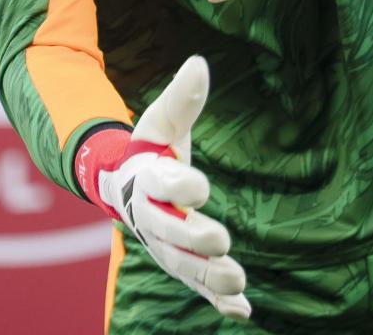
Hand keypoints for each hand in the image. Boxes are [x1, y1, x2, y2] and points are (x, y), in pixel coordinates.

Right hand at [79, 57, 249, 320]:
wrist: (128, 189)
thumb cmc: (151, 152)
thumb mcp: (161, 123)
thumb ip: (181, 100)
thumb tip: (199, 63)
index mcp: (147, 182)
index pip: (161, 186)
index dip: (178, 187)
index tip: (200, 185)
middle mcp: (154, 220)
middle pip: (171, 235)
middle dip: (194, 240)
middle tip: (220, 241)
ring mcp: (168, 248)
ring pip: (186, 268)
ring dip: (211, 277)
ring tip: (238, 282)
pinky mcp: (185, 265)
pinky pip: (200, 289)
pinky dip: (219, 303)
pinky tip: (244, 312)